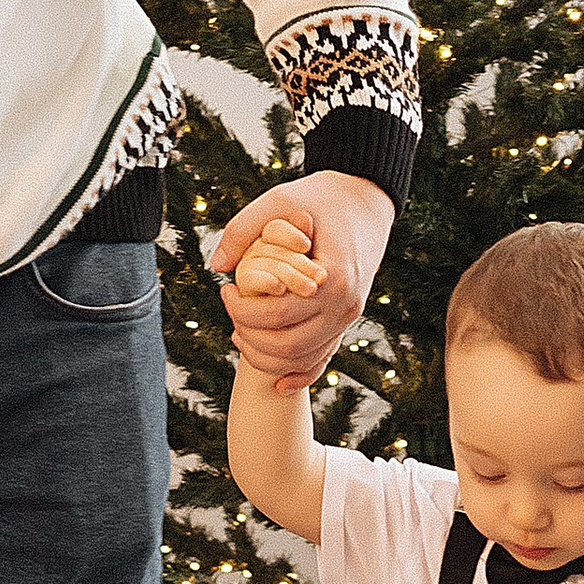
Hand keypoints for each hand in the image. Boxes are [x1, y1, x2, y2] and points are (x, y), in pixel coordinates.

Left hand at [211, 172, 393, 392]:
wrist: (366, 200)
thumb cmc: (321, 198)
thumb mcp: (279, 200)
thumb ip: (243, 229)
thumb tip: (216, 266)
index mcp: (332, 278)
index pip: (276, 315)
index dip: (241, 310)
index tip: (225, 291)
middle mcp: (345, 305)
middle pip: (287, 345)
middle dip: (249, 336)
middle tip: (230, 311)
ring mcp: (349, 316)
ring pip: (302, 359)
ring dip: (266, 357)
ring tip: (241, 333)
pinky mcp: (347, 320)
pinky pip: (323, 359)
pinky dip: (299, 375)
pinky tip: (277, 384)